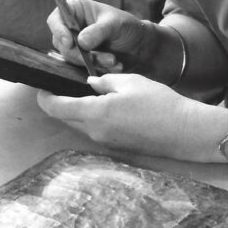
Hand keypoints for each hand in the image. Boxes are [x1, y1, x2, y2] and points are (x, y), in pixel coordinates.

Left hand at [37, 73, 223, 160]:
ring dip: (77, 110)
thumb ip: (105, 81)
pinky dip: (92, 117)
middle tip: (65, 83)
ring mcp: (105, 141)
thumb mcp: (131, 81)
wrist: (185, 131)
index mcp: (95, 113)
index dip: (45, 97)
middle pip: (65, 118)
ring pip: (80, 124)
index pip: (56, 108)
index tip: (43, 85)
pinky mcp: (116, 146)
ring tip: (88, 91)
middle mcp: (95, 131)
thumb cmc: (160, 102)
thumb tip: (90, 83)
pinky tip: (106, 105)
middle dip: (60, 102)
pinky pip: (95, 130)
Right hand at [47, 0, 148, 73]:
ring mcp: (75, 45)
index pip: (55, 20)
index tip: (70, 43)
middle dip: (81, 54)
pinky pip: (82, 68)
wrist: (139, 45)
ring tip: (114, 61)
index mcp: (75, 10)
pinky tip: (115, 66)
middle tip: (101, 57)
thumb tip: (80, 42)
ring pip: (72, 59)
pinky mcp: (81, 60)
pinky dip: (98, 69)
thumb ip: (98, 31)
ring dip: (93, 62)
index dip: (59, 31)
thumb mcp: (115, 24)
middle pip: (61, 44)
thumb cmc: (126, 26)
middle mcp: (71, 27)